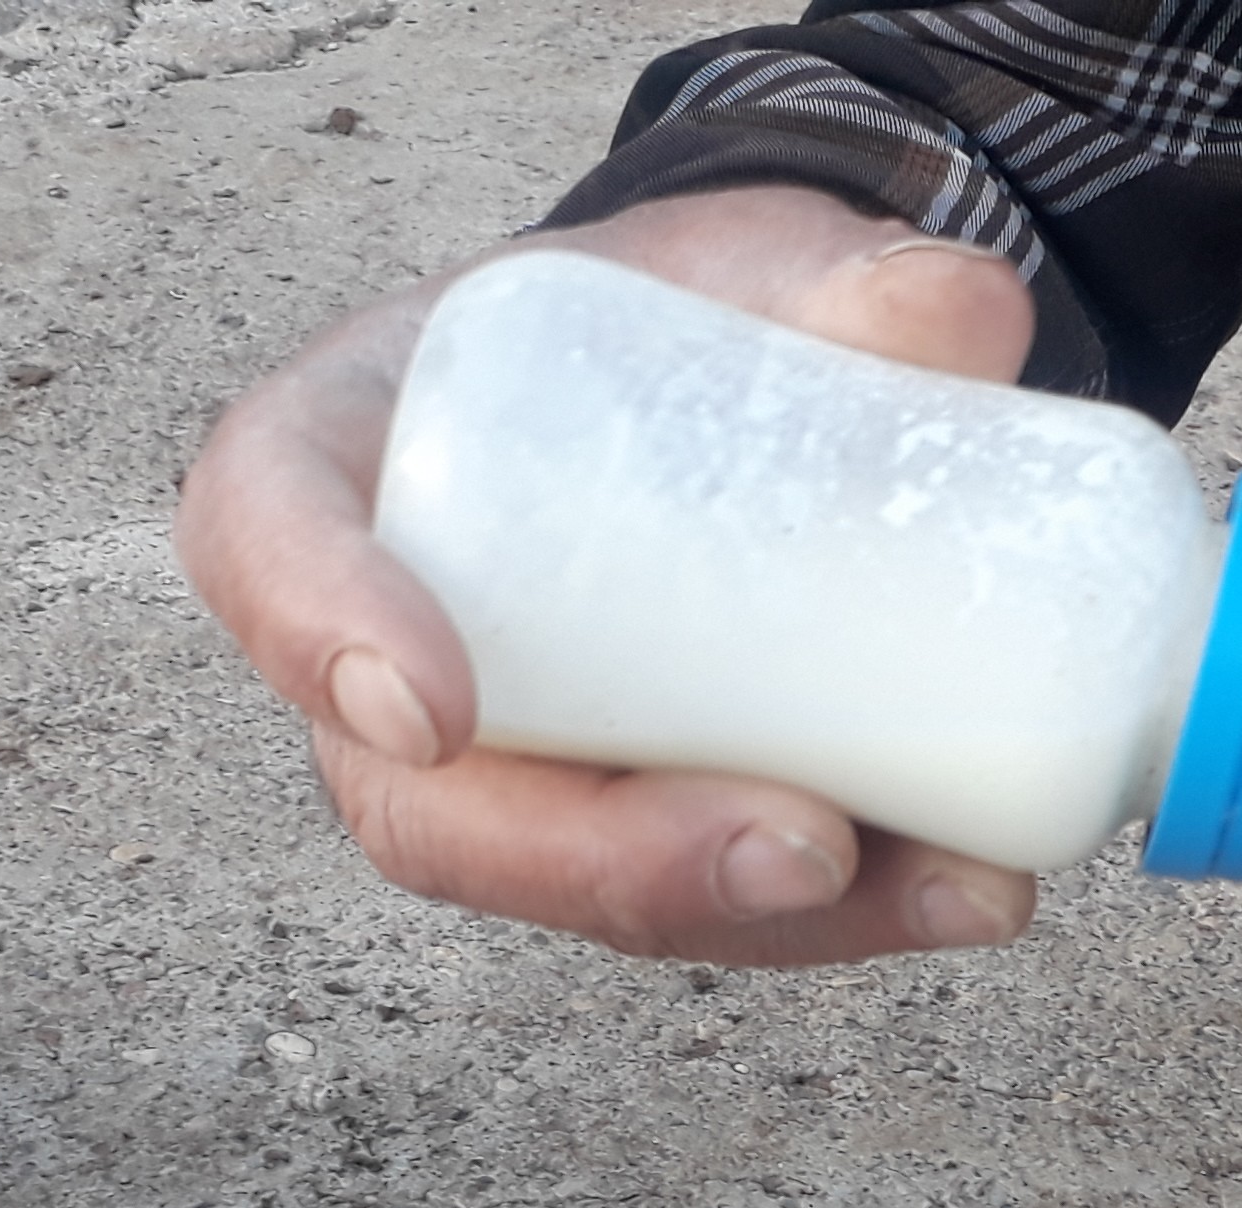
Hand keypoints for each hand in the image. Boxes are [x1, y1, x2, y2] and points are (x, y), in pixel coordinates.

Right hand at [176, 186, 1043, 963]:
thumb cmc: (676, 307)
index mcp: (340, 456)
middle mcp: (394, 648)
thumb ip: (838, 270)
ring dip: (766, 918)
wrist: (737, 374)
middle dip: (612, 860)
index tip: (435, 708)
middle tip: (799, 844)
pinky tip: (978, 885)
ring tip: (949, 887)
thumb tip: (960, 313)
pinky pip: (713, 897)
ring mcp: (519, 764)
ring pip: (591, 887)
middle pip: (436, 810)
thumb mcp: (746, 255)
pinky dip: (850, 913)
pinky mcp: (644, 821)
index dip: (317, 636)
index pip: (262, 543)